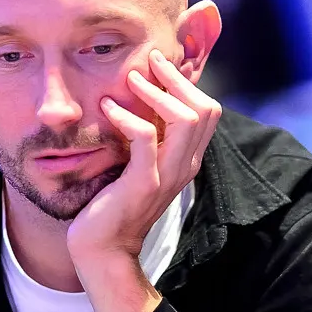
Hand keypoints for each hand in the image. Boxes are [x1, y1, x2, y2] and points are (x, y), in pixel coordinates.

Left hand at [66, 48, 220, 264]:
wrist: (103, 249)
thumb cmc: (114, 204)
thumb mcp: (140, 166)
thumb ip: (150, 141)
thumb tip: (141, 102)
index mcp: (187, 160)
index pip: (208, 112)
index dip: (187, 83)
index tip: (159, 65)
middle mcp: (185, 166)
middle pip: (205, 109)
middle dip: (177, 79)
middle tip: (149, 62)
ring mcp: (167, 175)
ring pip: (185, 118)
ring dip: (156, 92)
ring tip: (130, 79)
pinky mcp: (143, 183)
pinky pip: (145, 136)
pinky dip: (127, 116)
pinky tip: (108, 107)